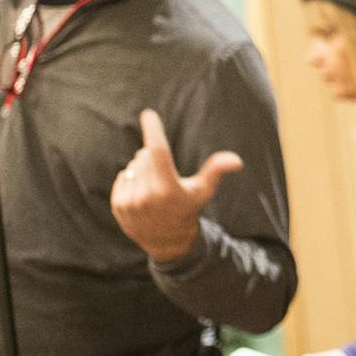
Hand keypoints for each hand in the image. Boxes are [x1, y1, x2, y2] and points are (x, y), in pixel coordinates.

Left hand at [110, 109, 243, 263]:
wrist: (167, 241)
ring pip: (133, 166)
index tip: (148, 114)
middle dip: (153, 158)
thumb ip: (216, 172)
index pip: (157, 151)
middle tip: (164, 177)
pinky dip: (131, 180)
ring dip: (142, 170)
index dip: (153, 130)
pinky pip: (122, 176)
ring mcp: (130, 201)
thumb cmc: (188, 209)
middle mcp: (147, 196)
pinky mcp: (118, 205)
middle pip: (145, 156)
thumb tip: (237, 160)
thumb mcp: (203, 191)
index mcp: (168, 189)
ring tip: (153, 188)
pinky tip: (141, 195)